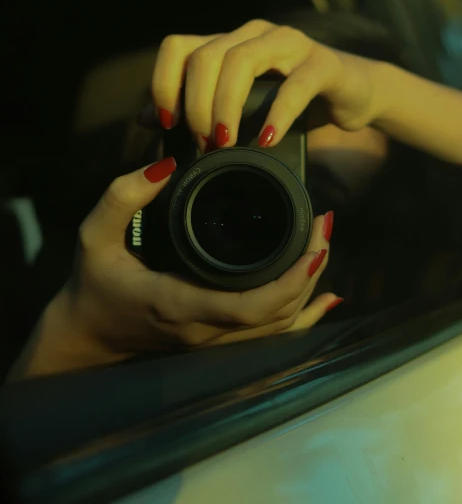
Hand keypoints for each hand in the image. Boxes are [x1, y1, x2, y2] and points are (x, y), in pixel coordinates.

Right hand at [9, 161, 339, 378]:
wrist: (88, 333)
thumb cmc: (95, 282)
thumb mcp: (95, 235)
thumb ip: (123, 197)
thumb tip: (166, 165)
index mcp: (180, 303)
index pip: (250, 305)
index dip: (292, 278)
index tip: (315, 238)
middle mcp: (205, 330)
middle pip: (278, 315)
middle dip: (311, 269)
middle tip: (323, 223)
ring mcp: (215, 341)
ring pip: (280, 328)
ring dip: (309, 288)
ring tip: (322, 242)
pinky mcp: (218, 340)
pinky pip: (271, 336)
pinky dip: (304, 318)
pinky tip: (327, 298)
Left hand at [150, 19, 381, 148]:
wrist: (355, 92)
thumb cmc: (293, 100)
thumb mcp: (242, 104)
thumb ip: (197, 106)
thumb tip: (147, 118)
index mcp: (230, 42)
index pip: (178, 47)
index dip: (164, 84)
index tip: (167, 123)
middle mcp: (255, 34)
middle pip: (205, 56)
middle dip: (196, 104)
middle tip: (202, 142)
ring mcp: (289, 44)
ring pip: (240, 62)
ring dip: (225, 107)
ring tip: (224, 142)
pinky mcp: (322, 63)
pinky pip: (294, 86)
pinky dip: (276, 115)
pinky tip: (266, 140)